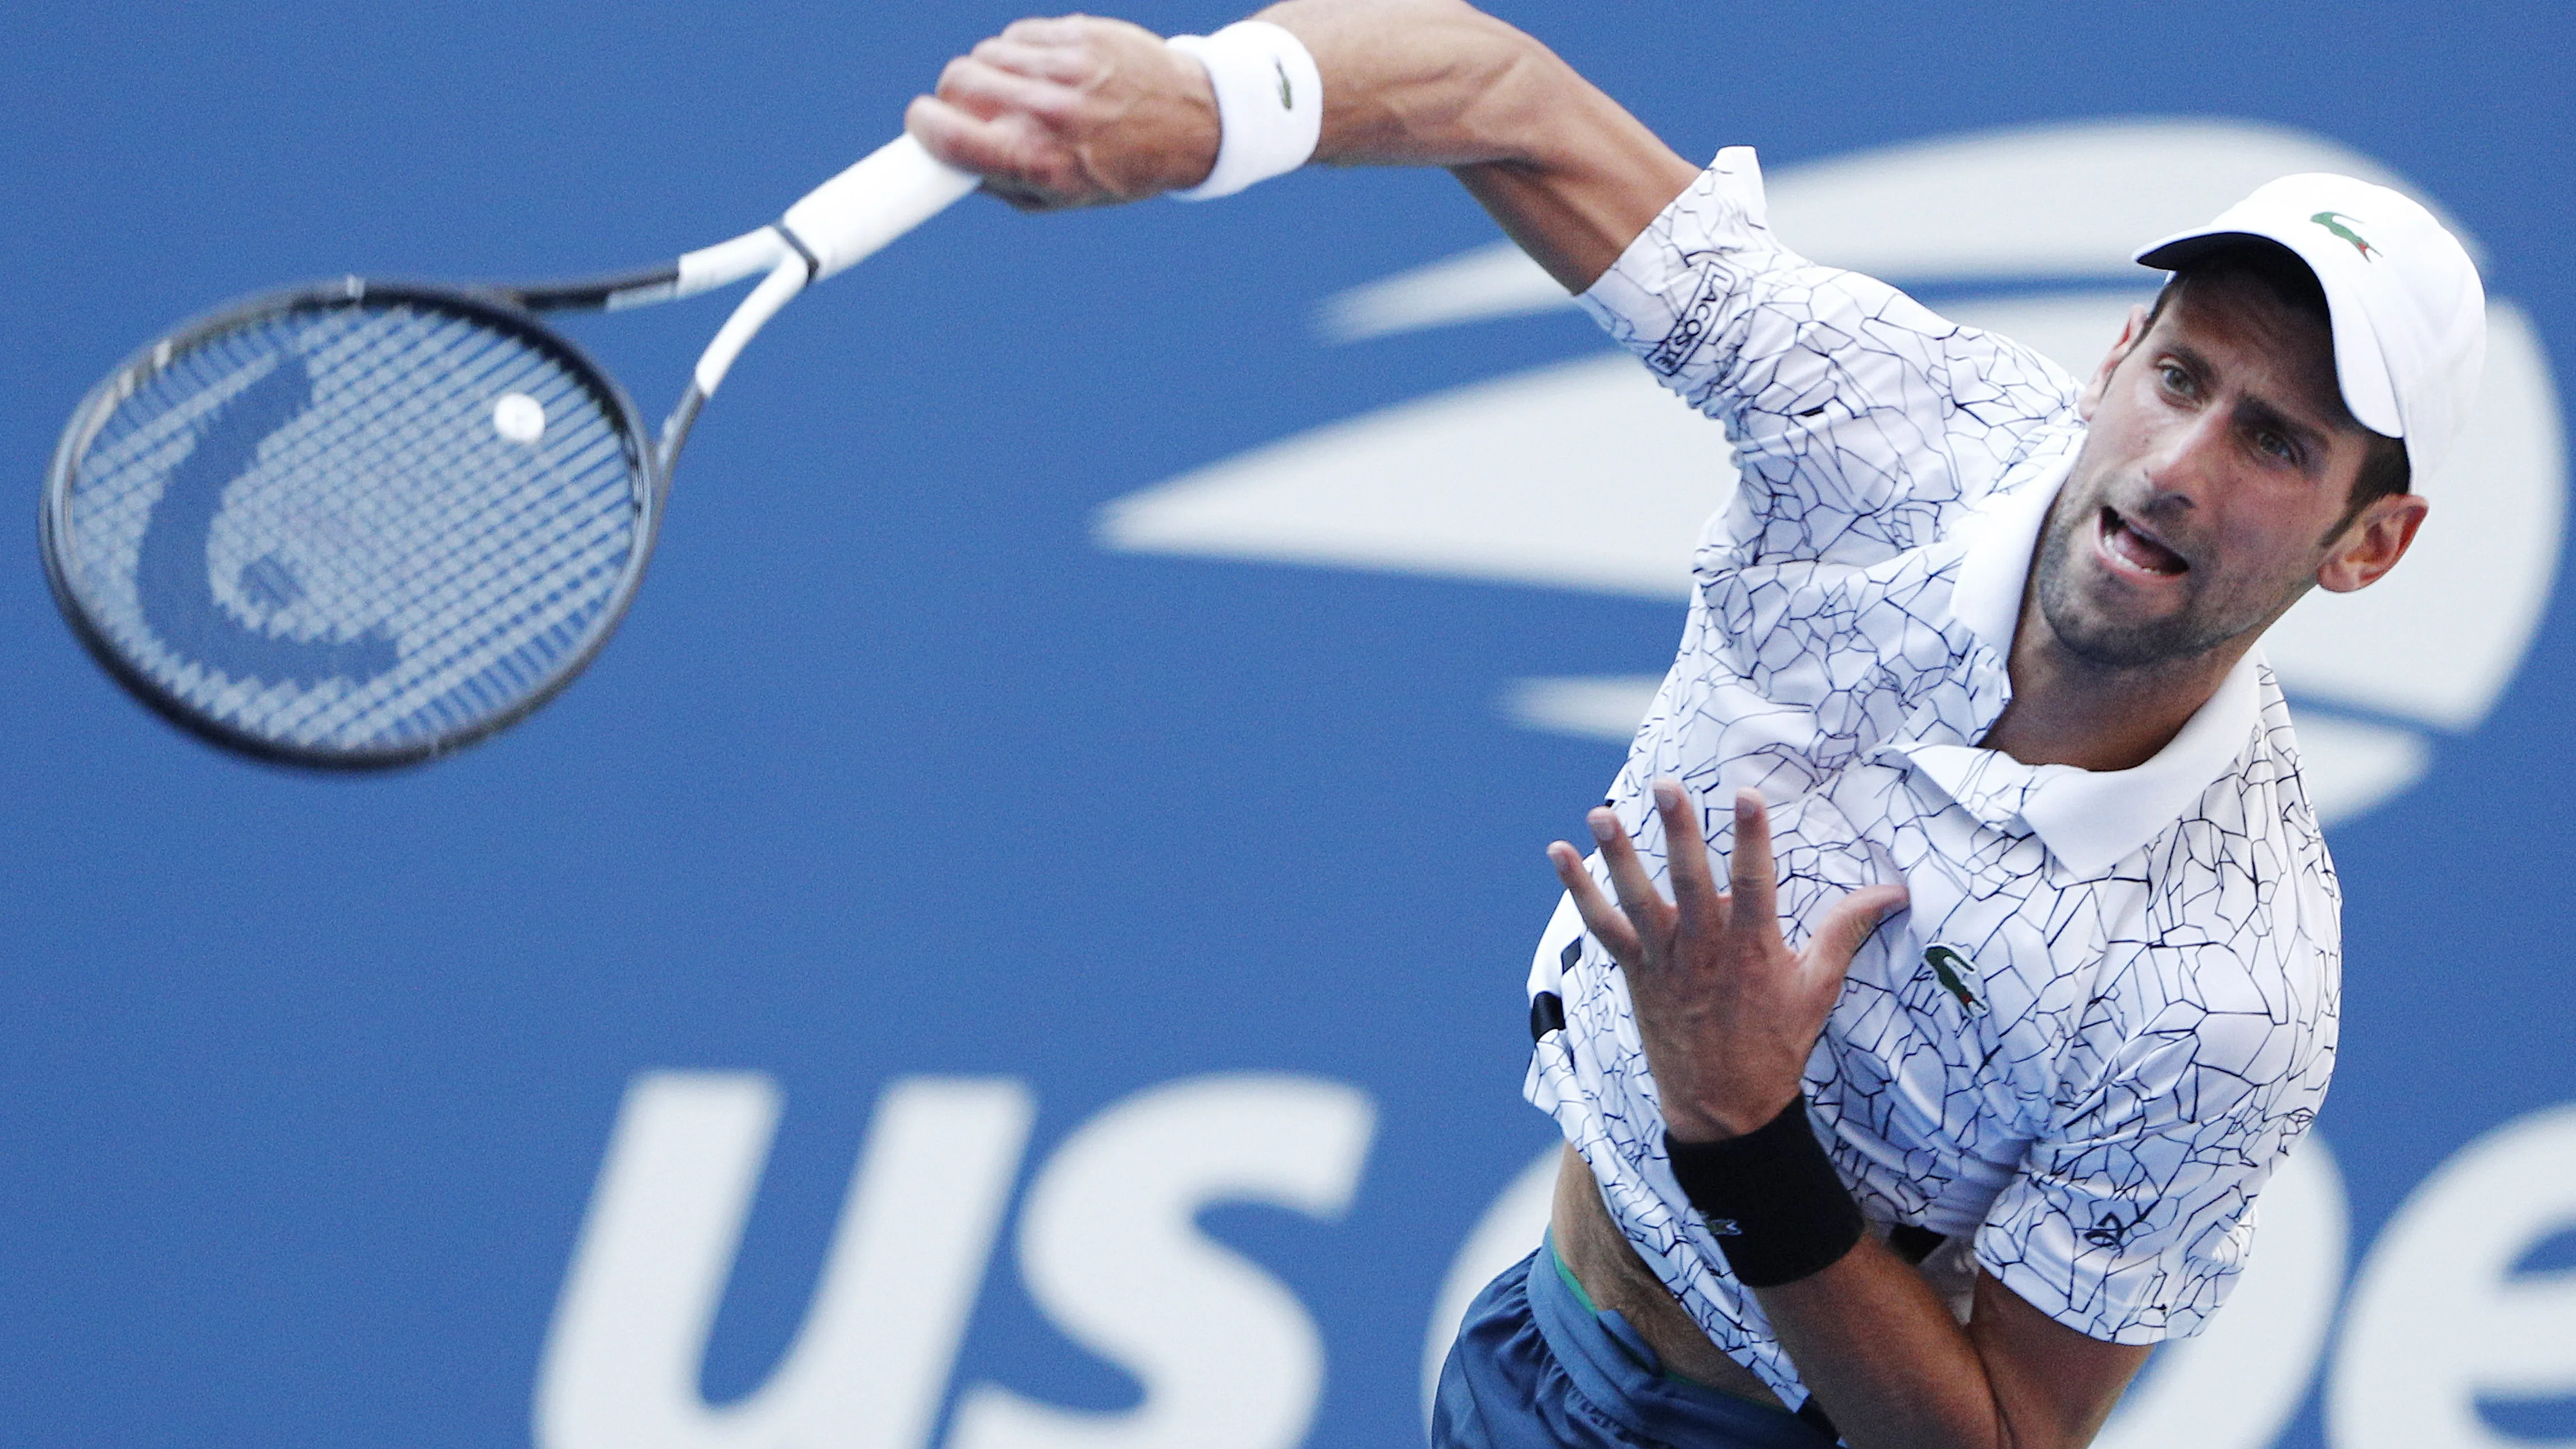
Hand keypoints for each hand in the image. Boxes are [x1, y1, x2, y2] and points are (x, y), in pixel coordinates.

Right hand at [906, 15, 1221, 209]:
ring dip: (988, 73)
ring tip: (1020, 93)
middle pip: (955, 82)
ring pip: (984, 54)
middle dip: (954, 99)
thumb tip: (946, 160)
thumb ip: (1000, 182)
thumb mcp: (1061, 198)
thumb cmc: (1120, 168)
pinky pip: (1017, 34)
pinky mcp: (1076, 33)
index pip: (947, 134)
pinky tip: (1044, 72)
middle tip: (975, 113)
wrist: (1191, 122)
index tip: (921, 129)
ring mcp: (1063, 68)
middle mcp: (1048, 112)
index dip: (922, 129)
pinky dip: (1018, 52)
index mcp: (1039, 162)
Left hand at [1548, 780, 1906, 1142]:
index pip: (1754, 882)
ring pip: (1638, 899)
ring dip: (1617, 855)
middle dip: (1678, 832)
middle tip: (1665, 786)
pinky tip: (1559, 853)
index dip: (1751, 838)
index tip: (1747, 795)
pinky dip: (1579, 891)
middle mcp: (1705, 949)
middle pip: (1690, 881)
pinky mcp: (1636, 971)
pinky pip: (1603, 926)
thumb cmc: (1776, 1042)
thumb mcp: (1819, 987)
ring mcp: (1665, 960)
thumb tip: (1894, 891)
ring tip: (1601, 813)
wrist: (1725, 1106)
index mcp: (1753, 948)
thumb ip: (1847, 930)